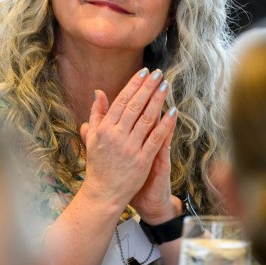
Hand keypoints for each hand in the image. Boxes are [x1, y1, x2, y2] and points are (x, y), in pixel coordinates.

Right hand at [79, 69, 177, 214]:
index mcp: (104, 129)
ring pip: (147, 119)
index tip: (143, 72)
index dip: (133, 85)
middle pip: (135, 106)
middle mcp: (117, 136)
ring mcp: (130, 148)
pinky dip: (165, 124)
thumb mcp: (92, 137)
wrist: (104, 192)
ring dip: (157, 100)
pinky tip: (172, 112)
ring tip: (165, 86)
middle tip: (158, 73)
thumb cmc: (98, 164)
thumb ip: (96, 114)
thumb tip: (99, 92)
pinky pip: (156, 138)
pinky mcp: (143, 160)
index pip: (121, 101)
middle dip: (147, 87)